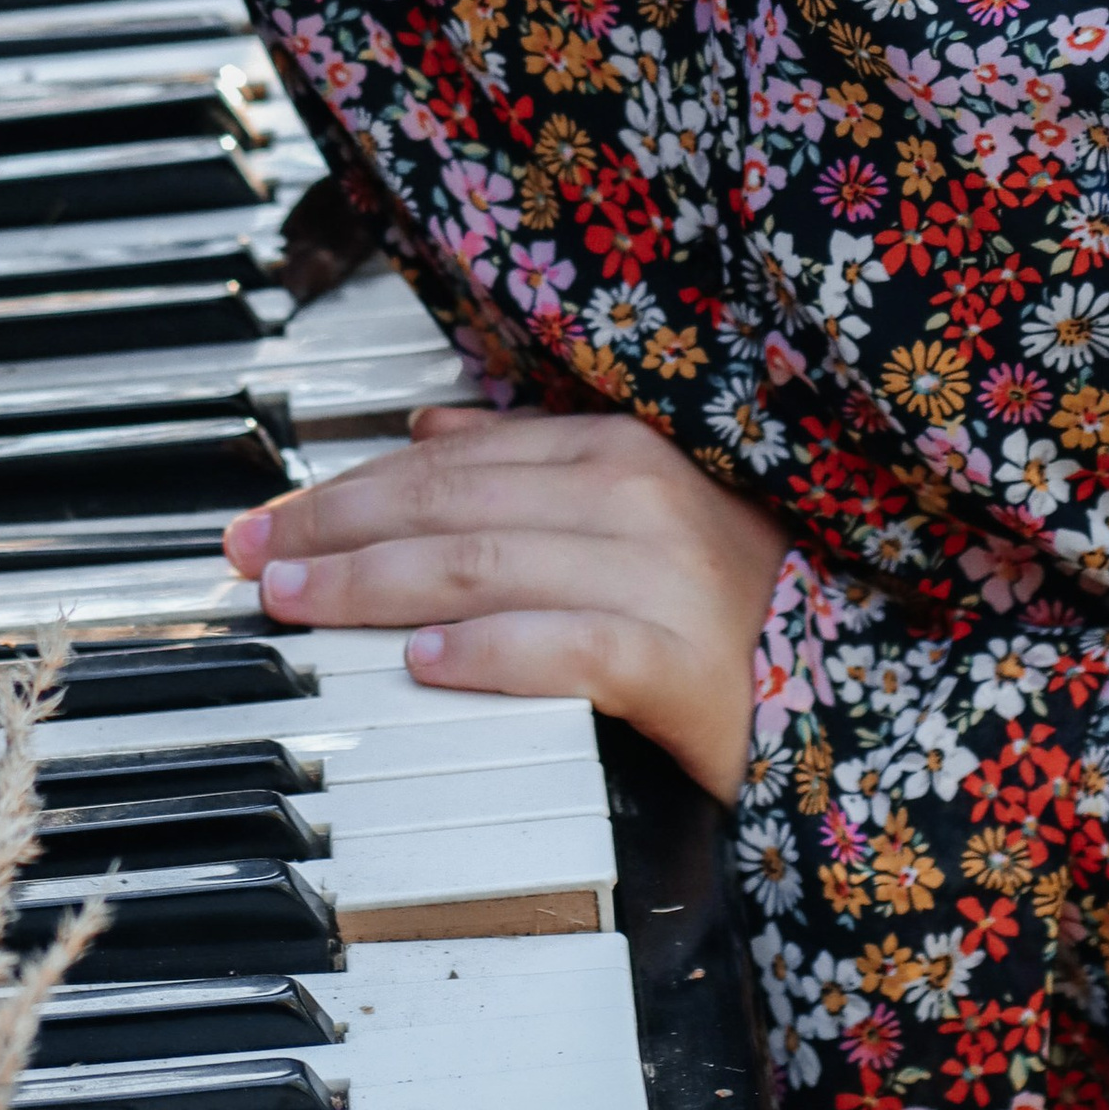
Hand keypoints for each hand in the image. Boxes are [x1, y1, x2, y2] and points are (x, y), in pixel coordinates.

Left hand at [224, 406, 789, 804]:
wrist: (854, 690)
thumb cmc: (730, 598)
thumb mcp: (632, 506)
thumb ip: (529, 458)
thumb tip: (429, 419)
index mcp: (615, 450)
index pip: (450, 459)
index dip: (347, 485)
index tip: (271, 517)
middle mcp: (632, 496)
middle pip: (449, 505)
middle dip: (334, 528)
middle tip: (253, 557)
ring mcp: (659, 575)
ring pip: (484, 566)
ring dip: (373, 583)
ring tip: (299, 602)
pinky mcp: (680, 660)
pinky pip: (563, 646)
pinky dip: (484, 651)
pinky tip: (420, 661)